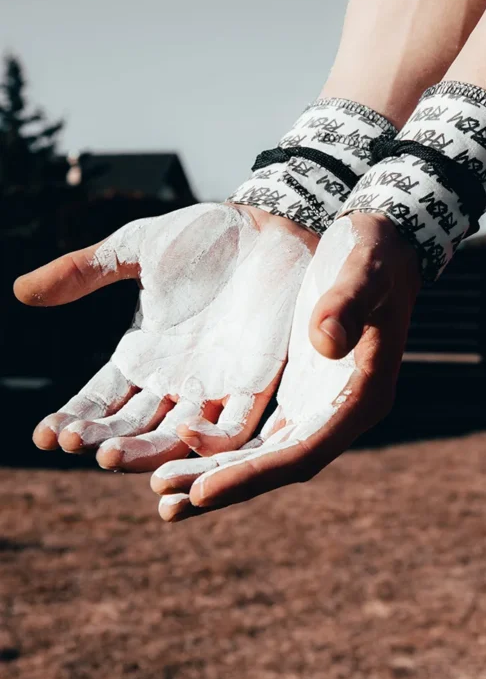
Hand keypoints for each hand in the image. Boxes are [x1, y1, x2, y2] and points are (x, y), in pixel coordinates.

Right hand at [15, 203, 315, 471]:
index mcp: (142, 355)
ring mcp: (214, 386)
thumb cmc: (203, 236)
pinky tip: (182, 434)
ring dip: (144, 453)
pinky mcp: (256, 383)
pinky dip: (209, 440)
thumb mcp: (135, 248)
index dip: (73, 419)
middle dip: (101, 440)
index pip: (99, 401)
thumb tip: (20, 292)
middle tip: (73, 443)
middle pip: (130, 428)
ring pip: (175, 438)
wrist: (267, 224)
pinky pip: (233, 427)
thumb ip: (84, 271)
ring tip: (109, 455)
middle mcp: (174, 381)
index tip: (45, 434)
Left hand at [151, 212, 420, 520]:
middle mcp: (338, 412)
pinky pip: (259, 429)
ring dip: (215, 470)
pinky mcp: (300, 391)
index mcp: (360, 396)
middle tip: (165, 501)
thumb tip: (324, 341)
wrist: (380, 246)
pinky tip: (183, 443)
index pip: (302, 453)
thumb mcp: (365, 271)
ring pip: (263, 453)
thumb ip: (346, 303)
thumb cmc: (375, 256)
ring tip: (160, 488)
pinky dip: (224, 443)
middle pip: (276, 466)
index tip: (200, 491)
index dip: (252, 476)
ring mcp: (318, 404)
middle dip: (222, 483)